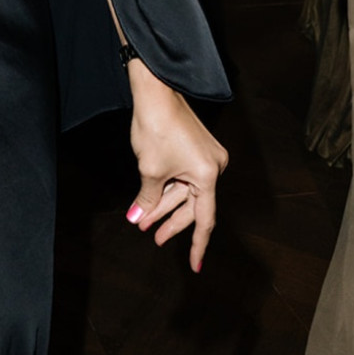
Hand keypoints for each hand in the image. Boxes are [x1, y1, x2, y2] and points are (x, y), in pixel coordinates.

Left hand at [125, 61, 227, 271]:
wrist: (155, 89)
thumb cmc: (155, 126)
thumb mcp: (149, 170)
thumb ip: (147, 199)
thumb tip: (139, 218)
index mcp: (208, 174)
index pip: (204, 219)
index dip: (198, 245)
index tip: (194, 265)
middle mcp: (214, 166)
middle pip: (193, 205)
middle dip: (170, 220)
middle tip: (152, 235)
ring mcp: (206, 155)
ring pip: (186, 190)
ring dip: (165, 204)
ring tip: (144, 218)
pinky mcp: (197, 147)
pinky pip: (185, 175)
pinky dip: (168, 187)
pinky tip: (151, 198)